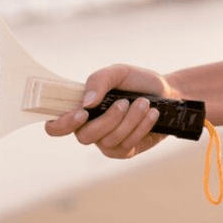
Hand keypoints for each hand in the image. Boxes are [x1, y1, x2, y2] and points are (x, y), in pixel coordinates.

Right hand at [44, 64, 179, 158]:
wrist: (166, 92)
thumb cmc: (136, 82)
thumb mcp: (118, 72)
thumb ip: (98, 81)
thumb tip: (86, 103)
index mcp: (81, 108)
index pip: (56, 125)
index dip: (62, 124)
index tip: (82, 113)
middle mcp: (89, 127)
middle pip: (84, 136)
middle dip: (108, 119)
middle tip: (124, 102)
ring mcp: (106, 141)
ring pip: (109, 140)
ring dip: (130, 120)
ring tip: (145, 103)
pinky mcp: (124, 150)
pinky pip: (126, 145)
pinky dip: (141, 127)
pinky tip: (151, 114)